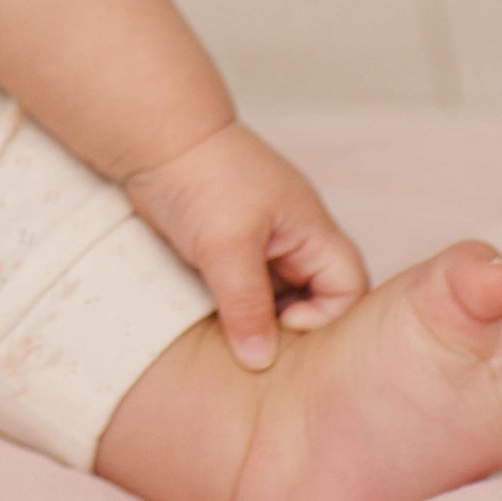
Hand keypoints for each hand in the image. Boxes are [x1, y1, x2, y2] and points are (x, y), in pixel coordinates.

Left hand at [123, 120, 368, 368]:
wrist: (152, 140)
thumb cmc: (200, 179)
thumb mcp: (226, 246)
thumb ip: (247, 306)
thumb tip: (260, 360)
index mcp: (311, 231)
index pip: (348, 289)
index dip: (326, 319)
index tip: (280, 325)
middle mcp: (292, 240)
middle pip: (314, 300)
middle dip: (289, 328)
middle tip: (254, 348)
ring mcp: (260, 245)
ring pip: (275, 300)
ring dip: (256, 321)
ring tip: (230, 340)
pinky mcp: (226, 250)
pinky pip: (243, 293)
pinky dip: (232, 310)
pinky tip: (210, 323)